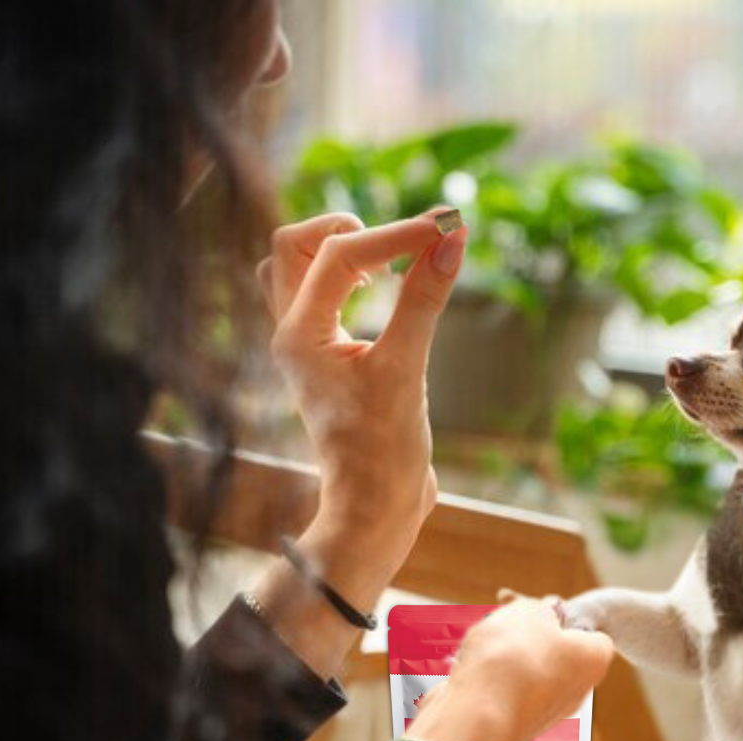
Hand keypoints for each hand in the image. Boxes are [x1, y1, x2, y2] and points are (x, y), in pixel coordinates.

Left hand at [258, 210, 466, 568]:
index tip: (446, 229)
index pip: (339, 255)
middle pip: (292, 246)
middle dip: (346, 231)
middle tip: (396, 248)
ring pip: (296, 270)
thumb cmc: (384, 450)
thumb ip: (424, 299)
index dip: (396, 234)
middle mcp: (290, 335)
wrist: (374, 508)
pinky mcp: (324, 359)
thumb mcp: (407, 369)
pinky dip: (344, 279)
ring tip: (384, 266)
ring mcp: (304, 347)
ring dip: (336, 252)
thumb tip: (452, 237)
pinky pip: (317, 297)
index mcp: (298, 336)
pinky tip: (384, 290)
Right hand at [410, 597, 614, 740]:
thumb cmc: (513, 656)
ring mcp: (547, 712)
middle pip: (553, 651)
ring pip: (524, 670)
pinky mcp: (517, 725)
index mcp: (593, 660)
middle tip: (507, 625)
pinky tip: (471, 672)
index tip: (538, 611)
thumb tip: (544, 614)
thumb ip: (540, 608)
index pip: (587, 632)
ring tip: (483, 649)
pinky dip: (489, 680)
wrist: (478, 714)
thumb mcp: (531, 611)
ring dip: (504, 657)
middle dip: (528, 636)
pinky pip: (504, 691)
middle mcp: (577, 690)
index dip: (561, 617)